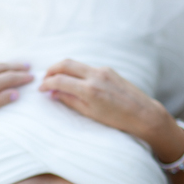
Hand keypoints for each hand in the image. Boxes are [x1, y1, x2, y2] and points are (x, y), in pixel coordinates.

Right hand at [38, 58, 168, 143]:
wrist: (143, 114)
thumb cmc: (117, 119)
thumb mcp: (90, 113)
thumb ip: (71, 101)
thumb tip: (54, 93)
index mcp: (89, 90)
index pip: (60, 80)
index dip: (47, 84)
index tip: (41, 89)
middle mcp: (95, 76)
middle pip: (65, 64)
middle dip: (51, 70)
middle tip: (44, 79)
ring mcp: (103, 70)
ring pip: (76, 64)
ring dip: (63, 70)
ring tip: (57, 80)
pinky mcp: (109, 70)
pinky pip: (87, 68)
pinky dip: (77, 72)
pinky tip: (75, 82)